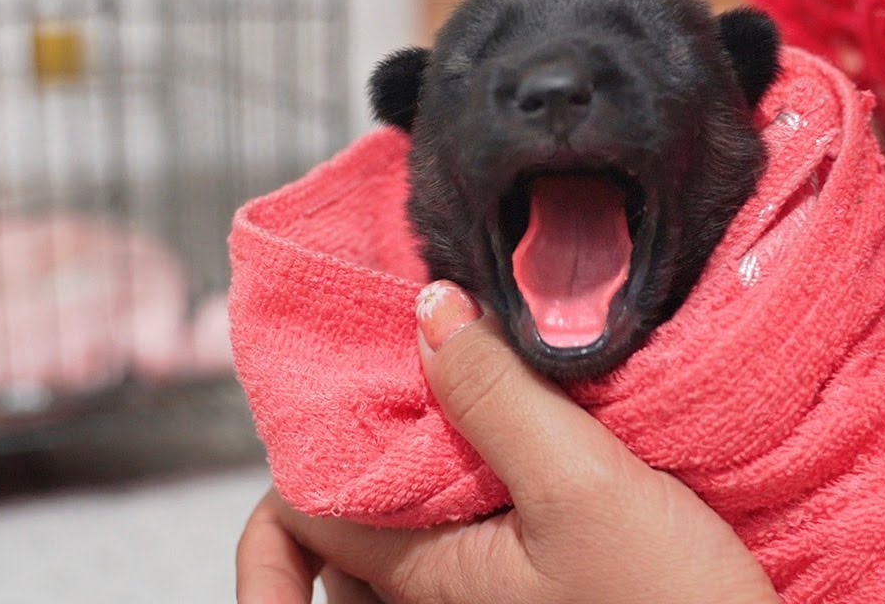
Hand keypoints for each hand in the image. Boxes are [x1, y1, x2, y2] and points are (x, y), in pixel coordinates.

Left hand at [236, 280, 779, 603]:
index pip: (302, 513)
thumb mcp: (583, 485)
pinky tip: (525, 408)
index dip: (309, 434)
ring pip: (422, 497)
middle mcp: (438, 589)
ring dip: (436, 430)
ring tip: (472, 361)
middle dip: (373, 421)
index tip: (344, 359)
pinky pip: (476, 503)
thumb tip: (432, 308)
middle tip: (414, 343)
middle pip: (356, 500)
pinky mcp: (533, 574)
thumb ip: (497, 396)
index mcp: (422, 576)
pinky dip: (484, 450)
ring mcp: (484, 585)